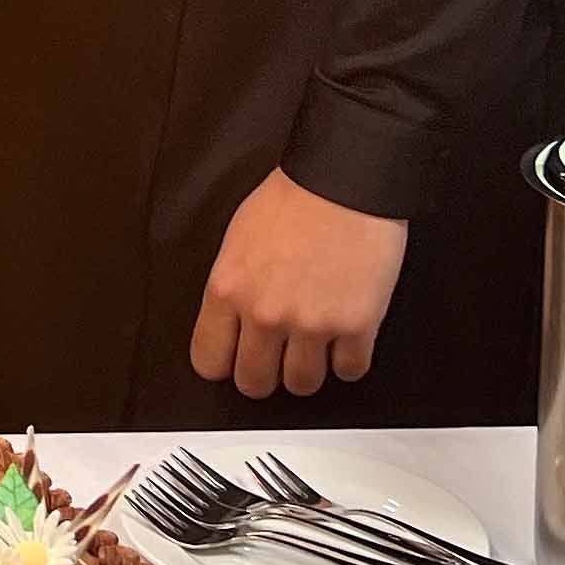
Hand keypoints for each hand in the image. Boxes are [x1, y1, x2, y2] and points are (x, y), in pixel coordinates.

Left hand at [189, 168, 410, 399]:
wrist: (346, 179)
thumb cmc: (294, 198)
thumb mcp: (238, 239)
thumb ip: (233, 286)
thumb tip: (232, 321)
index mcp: (228, 289)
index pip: (209, 362)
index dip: (224, 364)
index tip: (237, 358)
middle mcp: (265, 314)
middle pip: (254, 383)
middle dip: (266, 374)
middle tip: (279, 357)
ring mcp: (312, 324)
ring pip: (302, 386)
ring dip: (309, 369)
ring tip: (315, 345)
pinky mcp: (356, 326)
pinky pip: (349, 372)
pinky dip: (349, 360)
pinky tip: (347, 339)